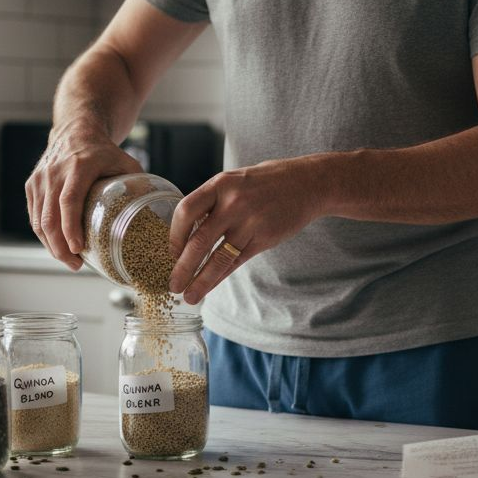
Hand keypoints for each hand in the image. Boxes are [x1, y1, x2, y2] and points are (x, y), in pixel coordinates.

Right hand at [26, 119, 143, 269]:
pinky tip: (57, 247)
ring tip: (69, 260)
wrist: (75, 130)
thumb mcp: (125, 162)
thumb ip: (139, 184)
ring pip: (39, 220)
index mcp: (79, 166)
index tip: (78, 249)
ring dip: (51, 245)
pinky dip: (44, 235)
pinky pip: (34, 216)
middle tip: (75, 264)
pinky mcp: (32, 185)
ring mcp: (40, 179)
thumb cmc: (103, 150)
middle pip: (50, 217)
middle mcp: (55, 172)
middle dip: (60, 246)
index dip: (71, 227)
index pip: (69, 200)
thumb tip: (158, 213)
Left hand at [167, 157, 327, 304]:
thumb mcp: (234, 181)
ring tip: (189, 297)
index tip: (169, 252)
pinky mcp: (265, 238)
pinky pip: (237, 262)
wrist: (307, 183)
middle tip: (172, 285)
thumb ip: (212, 202)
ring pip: (219, 258)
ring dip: (201, 281)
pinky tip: (210, 287)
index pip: (186, 211)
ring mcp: (251, 222)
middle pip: (199, 241)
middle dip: (182, 268)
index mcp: (221, 184)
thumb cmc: (266, 182)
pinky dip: (220, 277)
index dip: (174, 236)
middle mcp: (234, 203)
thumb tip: (186, 232)